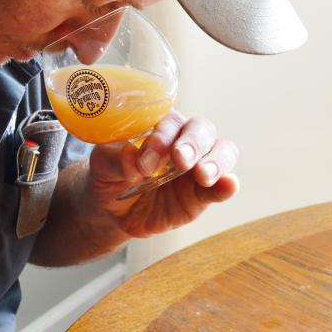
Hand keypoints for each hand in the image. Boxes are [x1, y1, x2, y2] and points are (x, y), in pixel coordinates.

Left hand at [88, 110, 239, 237]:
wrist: (112, 210)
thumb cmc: (109, 175)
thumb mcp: (102, 165)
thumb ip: (116, 159)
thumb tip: (132, 157)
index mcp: (159, 125)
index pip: (170, 120)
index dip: (163, 135)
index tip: (147, 157)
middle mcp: (184, 139)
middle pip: (201, 129)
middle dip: (192, 142)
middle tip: (180, 159)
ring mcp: (197, 166)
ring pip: (222, 151)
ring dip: (216, 161)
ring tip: (203, 175)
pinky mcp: (203, 194)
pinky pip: (223, 186)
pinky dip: (228, 184)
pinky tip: (229, 185)